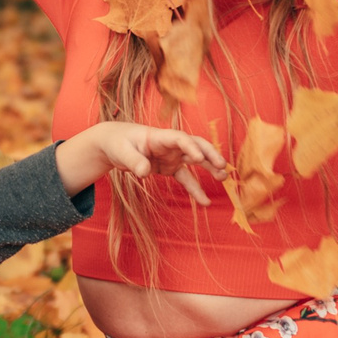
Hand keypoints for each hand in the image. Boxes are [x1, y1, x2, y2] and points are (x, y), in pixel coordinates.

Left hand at [58, 122, 228, 202]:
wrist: (114, 144)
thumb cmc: (118, 143)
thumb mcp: (122, 152)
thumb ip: (134, 161)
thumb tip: (144, 172)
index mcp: (159, 136)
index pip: (179, 138)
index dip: (190, 146)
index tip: (198, 158)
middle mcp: (170, 145)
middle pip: (195, 145)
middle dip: (209, 154)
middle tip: (222, 166)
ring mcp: (172, 156)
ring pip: (196, 160)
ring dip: (210, 167)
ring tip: (224, 178)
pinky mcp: (170, 167)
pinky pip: (186, 178)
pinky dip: (195, 188)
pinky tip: (205, 202)